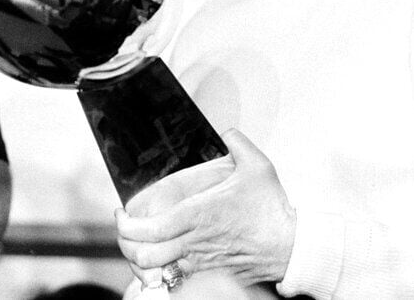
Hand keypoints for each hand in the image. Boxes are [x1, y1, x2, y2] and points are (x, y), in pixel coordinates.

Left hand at [115, 128, 296, 287]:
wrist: (292, 246)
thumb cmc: (273, 210)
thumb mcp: (256, 165)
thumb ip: (238, 142)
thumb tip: (228, 132)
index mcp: (197, 215)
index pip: (148, 229)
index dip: (125, 225)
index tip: (121, 214)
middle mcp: (194, 243)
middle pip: (143, 255)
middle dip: (125, 245)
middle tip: (126, 232)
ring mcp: (201, 264)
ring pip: (156, 273)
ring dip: (141, 262)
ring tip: (139, 247)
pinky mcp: (212, 277)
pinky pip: (176, 283)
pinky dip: (162, 274)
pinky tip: (162, 264)